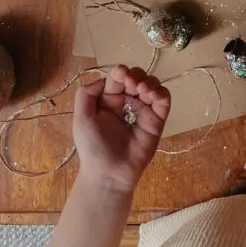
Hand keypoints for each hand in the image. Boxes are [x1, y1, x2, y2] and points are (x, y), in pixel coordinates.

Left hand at [73, 65, 170, 193]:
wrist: (109, 174)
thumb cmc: (93, 147)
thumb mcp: (81, 119)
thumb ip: (86, 94)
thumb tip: (106, 78)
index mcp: (109, 99)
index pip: (118, 78)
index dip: (121, 72)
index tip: (122, 75)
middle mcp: (128, 101)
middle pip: (137, 77)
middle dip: (136, 76)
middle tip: (133, 85)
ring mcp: (144, 110)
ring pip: (152, 85)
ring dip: (149, 82)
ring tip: (143, 91)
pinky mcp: (157, 120)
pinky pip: (164, 100)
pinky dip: (161, 93)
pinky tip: (153, 96)